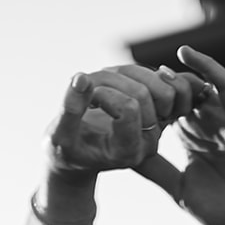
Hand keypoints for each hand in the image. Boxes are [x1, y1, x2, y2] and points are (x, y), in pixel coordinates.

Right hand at [46, 63, 206, 177]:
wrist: (79, 151)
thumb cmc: (66, 148)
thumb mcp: (58, 135)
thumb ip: (69, 109)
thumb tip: (81, 78)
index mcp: (127, 153)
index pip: (128, 108)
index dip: (104, 93)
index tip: (86, 97)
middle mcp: (148, 143)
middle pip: (143, 93)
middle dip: (112, 80)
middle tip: (90, 84)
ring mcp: (156, 127)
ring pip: (157, 83)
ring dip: (125, 72)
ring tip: (101, 83)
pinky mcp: (159, 112)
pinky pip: (165, 82)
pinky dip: (142, 71)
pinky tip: (120, 76)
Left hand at [137, 46, 224, 224]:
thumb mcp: (180, 191)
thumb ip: (157, 171)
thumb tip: (125, 158)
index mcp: (190, 140)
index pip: (163, 112)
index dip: (142, 105)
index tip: (118, 101)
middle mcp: (205, 124)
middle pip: (175, 94)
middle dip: (153, 89)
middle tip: (132, 85)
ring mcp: (222, 118)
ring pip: (195, 85)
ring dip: (174, 77)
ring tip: (152, 74)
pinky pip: (224, 83)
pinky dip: (206, 66)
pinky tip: (185, 54)